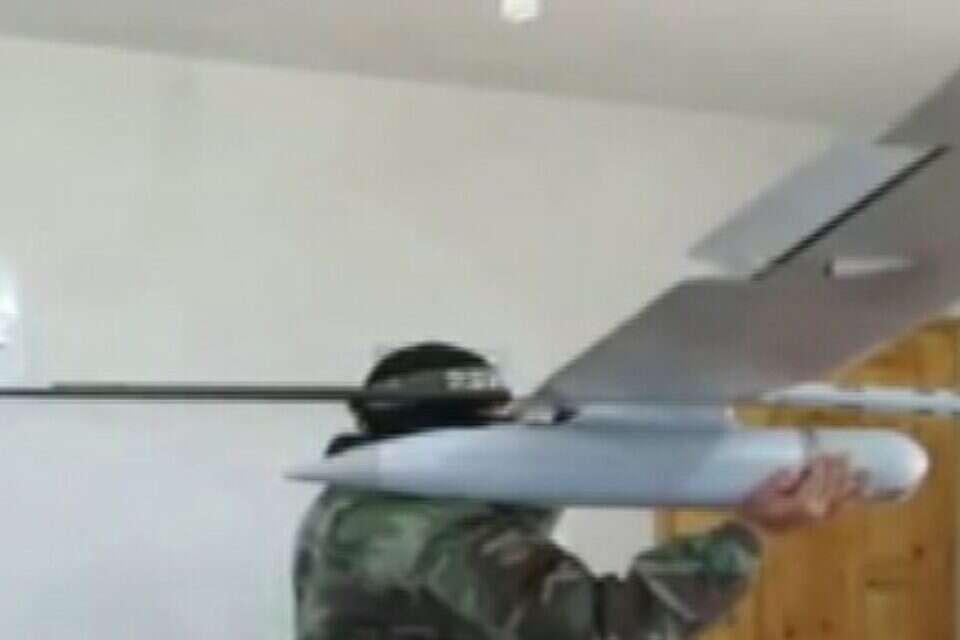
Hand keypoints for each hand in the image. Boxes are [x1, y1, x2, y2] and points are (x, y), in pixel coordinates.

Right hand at [737, 455, 866, 535]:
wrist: (755, 531)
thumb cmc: (757, 508)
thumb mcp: (764, 489)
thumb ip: (781, 479)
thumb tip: (798, 471)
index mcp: (803, 502)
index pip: (818, 477)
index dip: (821, 464)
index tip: (822, 453)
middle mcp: (818, 509)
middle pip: (833, 485)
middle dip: (840, 469)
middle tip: (845, 455)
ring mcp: (822, 517)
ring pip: (843, 497)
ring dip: (855, 484)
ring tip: (866, 473)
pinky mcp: (823, 521)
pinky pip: (844, 509)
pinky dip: (855, 500)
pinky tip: (864, 493)